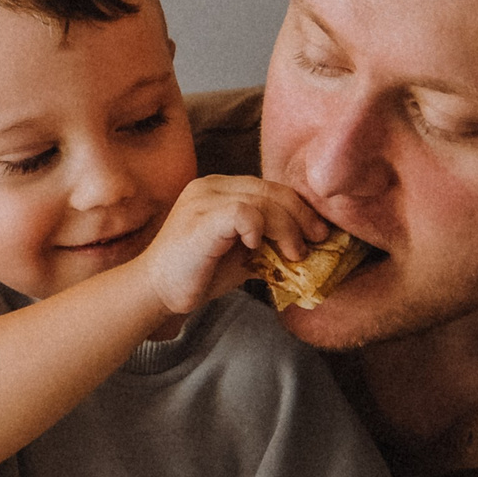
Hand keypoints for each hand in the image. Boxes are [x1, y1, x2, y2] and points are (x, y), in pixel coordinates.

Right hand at [134, 175, 331, 317]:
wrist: (159, 290)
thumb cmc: (199, 273)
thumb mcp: (243, 255)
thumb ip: (269, 244)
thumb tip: (310, 248)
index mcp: (220, 189)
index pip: (269, 187)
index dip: (299, 207)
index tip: (318, 231)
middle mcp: (210, 186)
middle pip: (271, 189)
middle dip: (301, 216)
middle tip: (317, 241)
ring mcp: (203, 200)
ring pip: (262, 201)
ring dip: (287, 229)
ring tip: (293, 254)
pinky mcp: (201, 218)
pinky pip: (244, 212)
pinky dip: (259, 229)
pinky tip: (257, 248)